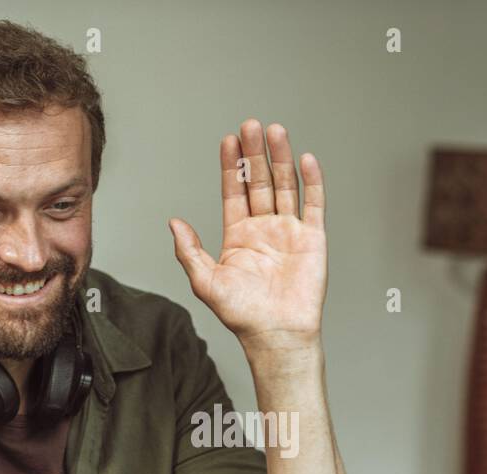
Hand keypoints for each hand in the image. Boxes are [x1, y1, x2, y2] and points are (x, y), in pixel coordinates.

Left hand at [169, 119, 327, 354]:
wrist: (276, 334)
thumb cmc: (242, 315)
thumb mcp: (205, 281)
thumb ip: (189, 251)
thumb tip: (173, 222)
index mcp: (239, 236)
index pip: (234, 191)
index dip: (231, 165)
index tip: (228, 140)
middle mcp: (264, 229)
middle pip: (259, 181)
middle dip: (254, 153)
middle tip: (250, 125)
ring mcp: (290, 231)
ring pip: (286, 185)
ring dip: (280, 158)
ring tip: (274, 131)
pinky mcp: (313, 239)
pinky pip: (313, 204)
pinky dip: (311, 181)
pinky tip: (305, 159)